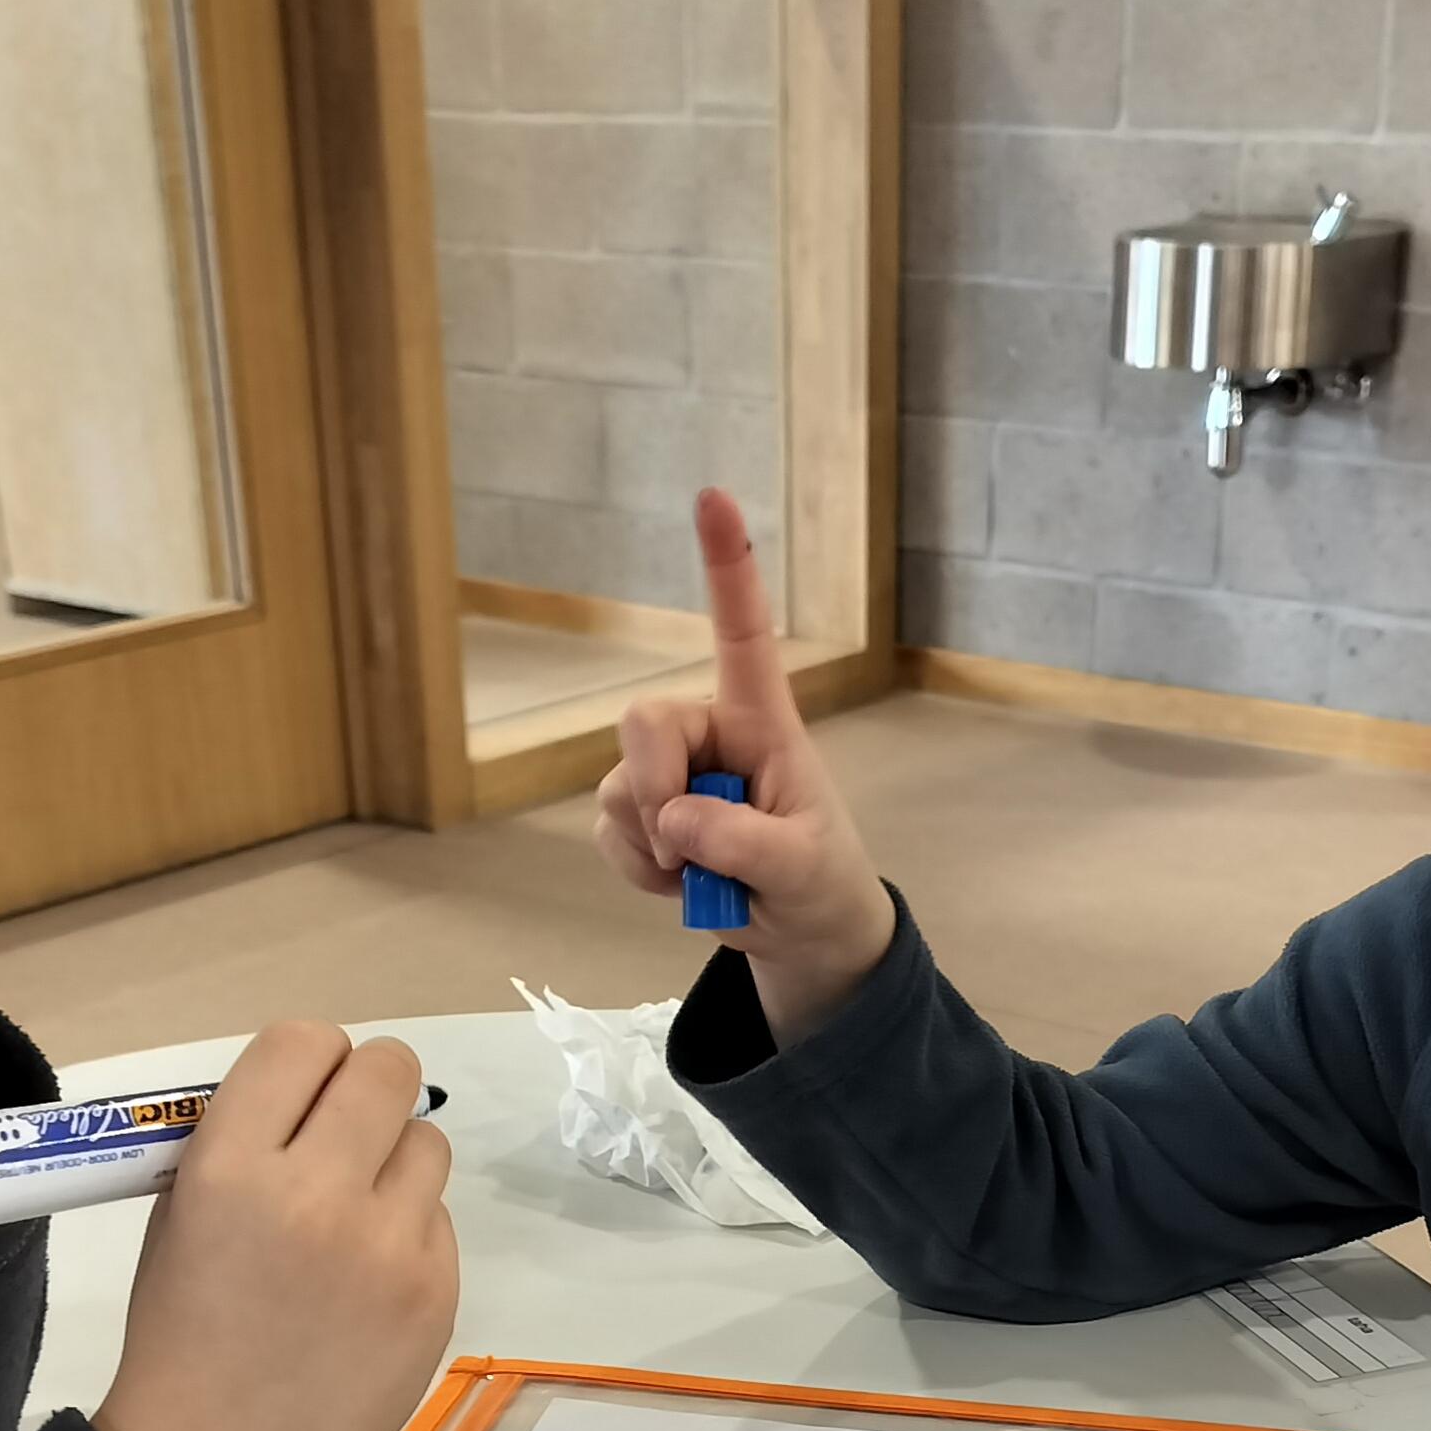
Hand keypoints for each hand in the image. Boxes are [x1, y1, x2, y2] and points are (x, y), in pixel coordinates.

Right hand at [95, 1024, 456, 1430]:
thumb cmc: (182, 1330)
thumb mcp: (182, 1211)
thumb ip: (247, 1141)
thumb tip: (313, 1096)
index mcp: (234, 1166)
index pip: (303, 1041)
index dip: (308, 1061)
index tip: (303, 1096)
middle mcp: (320, 1193)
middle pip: (388, 1070)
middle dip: (366, 1090)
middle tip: (346, 1134)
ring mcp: (390, 1247)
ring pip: (428, 1143)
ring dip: (394, 1163)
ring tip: (355, 1218)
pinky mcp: (436, 1294)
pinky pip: (439, 1221)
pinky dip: (408, 1235)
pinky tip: (367, 1286)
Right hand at [592, 488, 898, 1043]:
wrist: (804, 934)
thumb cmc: (820, 879)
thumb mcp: (804, 866)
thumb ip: (746, 842)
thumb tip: (674, 821)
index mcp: (762, 720)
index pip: (740, 633)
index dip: (726, 565)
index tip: (712, 496)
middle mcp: (709, 734)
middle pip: (643, 722)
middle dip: (654, 788)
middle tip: (687, 846)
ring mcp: (669, 777)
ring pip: (619, 790)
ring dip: (654, 848)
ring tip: (710, 877)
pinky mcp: (642, 820)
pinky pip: (610, 836)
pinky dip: (640, 873)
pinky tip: (681, 885)